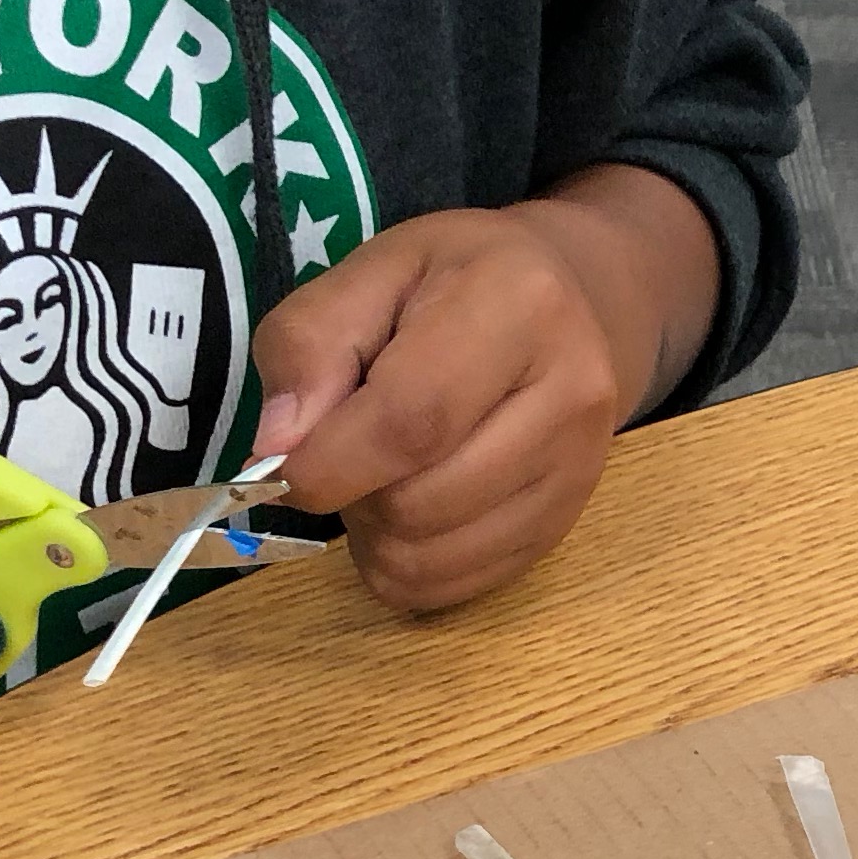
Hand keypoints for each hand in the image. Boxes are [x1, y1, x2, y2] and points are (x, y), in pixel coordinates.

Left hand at [252, 168, 715, 614]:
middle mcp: (571, 392)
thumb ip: (309, 344)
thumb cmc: (453, 282)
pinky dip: (406, 565)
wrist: (567, 304)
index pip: (412, 419)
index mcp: (520, 305)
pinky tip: (410, 512)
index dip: (330, 463)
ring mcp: (578, 468)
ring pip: (433, 555)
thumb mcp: (368, 272)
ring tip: (383, 475)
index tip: (283, 466)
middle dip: (352, 495)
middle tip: (347, 449)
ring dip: (376, 534)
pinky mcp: (565, 523)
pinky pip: (455, 586)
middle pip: (421, 502)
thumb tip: (279, 448)